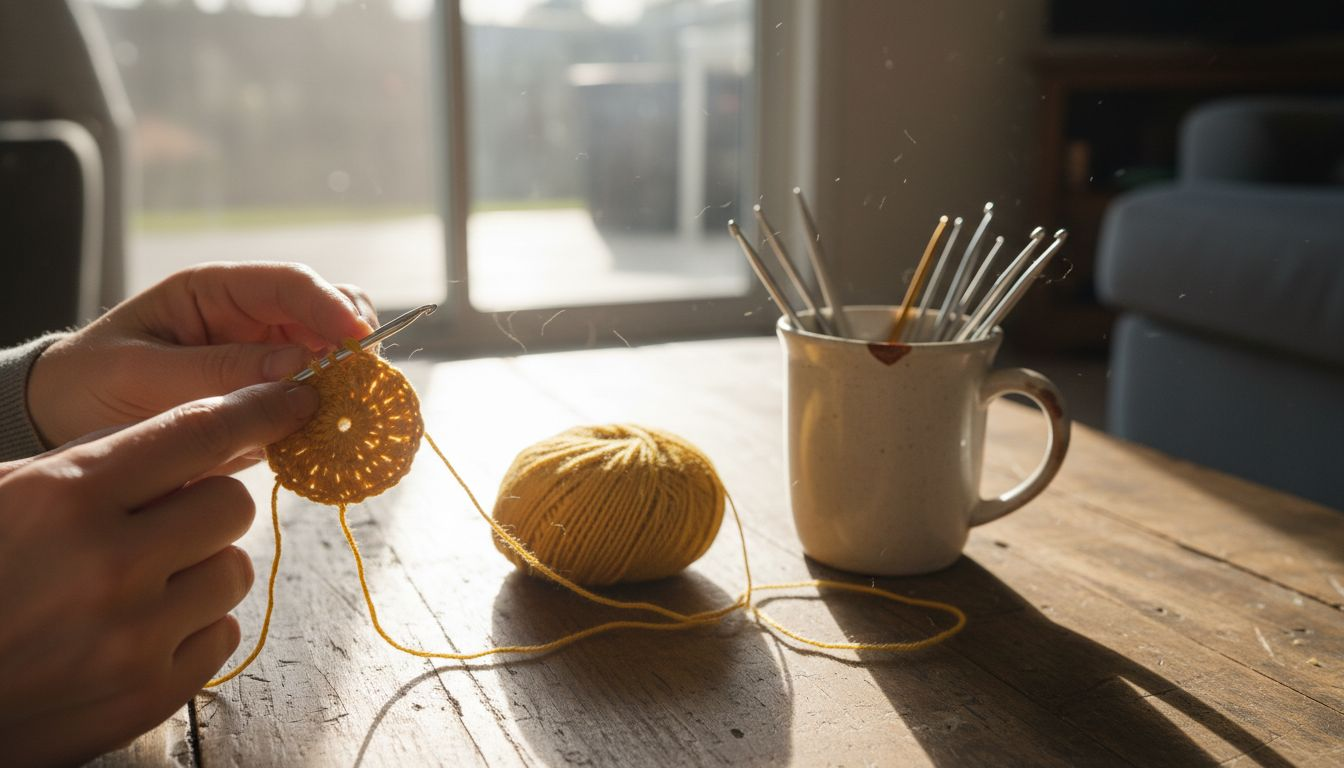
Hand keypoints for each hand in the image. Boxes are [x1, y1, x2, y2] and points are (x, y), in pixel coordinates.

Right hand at [0, 380, 318, 765]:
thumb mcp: (7, 492)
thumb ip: (95, 461)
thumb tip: (194, 438)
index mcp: (69, 496)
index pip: (200, 432)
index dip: (259, 409)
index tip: (295, 399)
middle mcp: (112, 566)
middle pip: (232, 504)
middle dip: (204, 506)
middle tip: (156, 524)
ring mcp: (136, 637)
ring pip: (234, 571)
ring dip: (199, 569)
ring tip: (135, 584)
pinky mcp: (151, 695)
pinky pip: (224, 634)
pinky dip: (192, 627)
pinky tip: (136, 629)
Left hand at [28, 261, 377, 447]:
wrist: (64, 422)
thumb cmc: (92, 382)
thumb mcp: (142, 374)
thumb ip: (217, 371)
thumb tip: (298, 368)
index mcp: (218, 292)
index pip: (291, 284)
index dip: (332, 307)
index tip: (359, 339)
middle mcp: (252, 321)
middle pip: (328, 316)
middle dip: (352, 344)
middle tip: (363, 381)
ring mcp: (266, 361)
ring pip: (333, 359)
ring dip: (349, 382)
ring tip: (352, 412)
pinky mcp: (269, 401)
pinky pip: (317, 403)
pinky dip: (333, 416)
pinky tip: (334, 435)